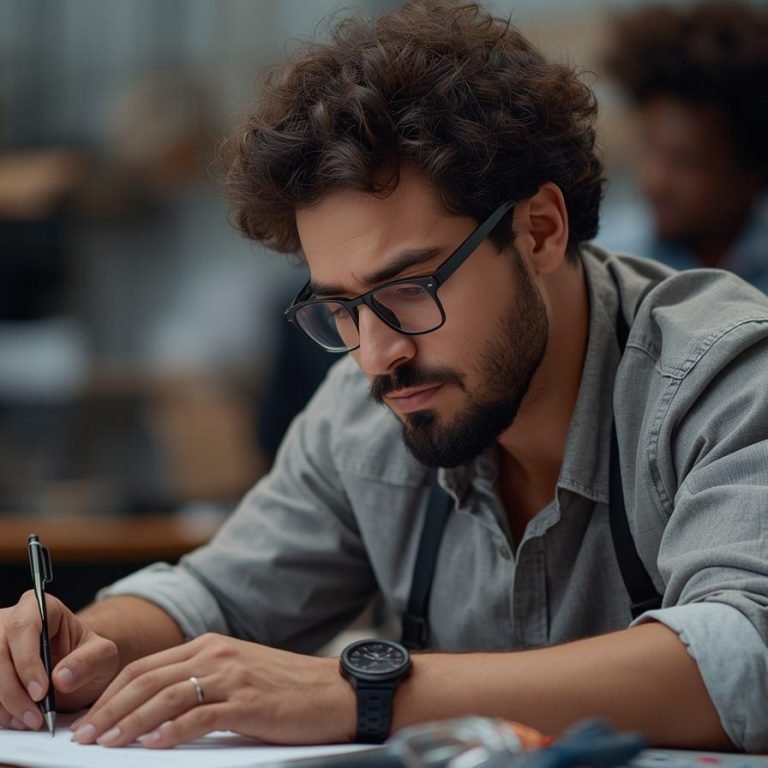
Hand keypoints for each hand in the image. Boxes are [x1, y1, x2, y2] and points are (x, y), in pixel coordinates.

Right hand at [0, 590, 119, 729]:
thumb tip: (61, 677)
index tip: (41, 691)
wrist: (76, 673)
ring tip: (31, 720)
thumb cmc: (88, 658)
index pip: (24, 626)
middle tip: (35, 716)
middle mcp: (11, 621)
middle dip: (13, 691)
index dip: (27, 661)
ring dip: (5, 704)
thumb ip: (89, 662)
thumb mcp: (103, 657)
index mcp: (42, 607)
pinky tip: (19, 719)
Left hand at [70, 633, 355, 747]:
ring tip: (104, 744)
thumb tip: (156, 710)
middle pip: (147, 679)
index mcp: (210, 645)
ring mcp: (232, 676)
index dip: (112, 692)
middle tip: (83, 736)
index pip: (147, 666)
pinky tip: (151, 746)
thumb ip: (202, 681)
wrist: (335, 690)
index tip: (89, 717)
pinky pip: (199, 716)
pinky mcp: (247, 702)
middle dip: (109, 709)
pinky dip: (170, 732)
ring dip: (129, 722)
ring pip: (166, 697)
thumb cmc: (288, 688)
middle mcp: (216, 654)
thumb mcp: (239, 673)